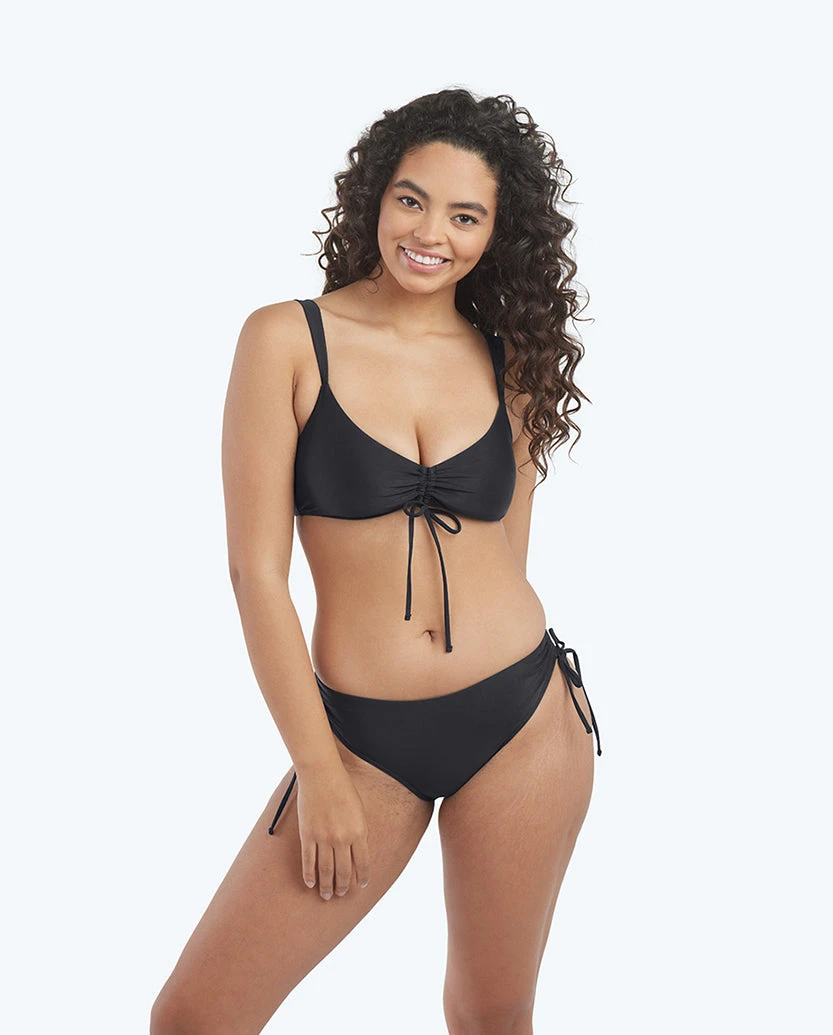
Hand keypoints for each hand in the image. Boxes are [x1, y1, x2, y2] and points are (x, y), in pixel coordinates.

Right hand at [295, 765, 370, 900]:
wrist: (321, 774)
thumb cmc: (342, 788)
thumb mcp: (359, 810)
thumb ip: (359, 832)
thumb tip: (356, 852)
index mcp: (359, 832)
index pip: (362, 863)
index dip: (362, 877)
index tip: (361, 885)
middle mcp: (342, 838)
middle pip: (343, 871)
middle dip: (343, 886)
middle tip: (340, 895)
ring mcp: (323, 838)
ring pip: (325, 870)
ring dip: (327, 886)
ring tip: (327, 896)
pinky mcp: (307, 834)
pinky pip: (308, 861)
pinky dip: (309, 875)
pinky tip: (311, 884)